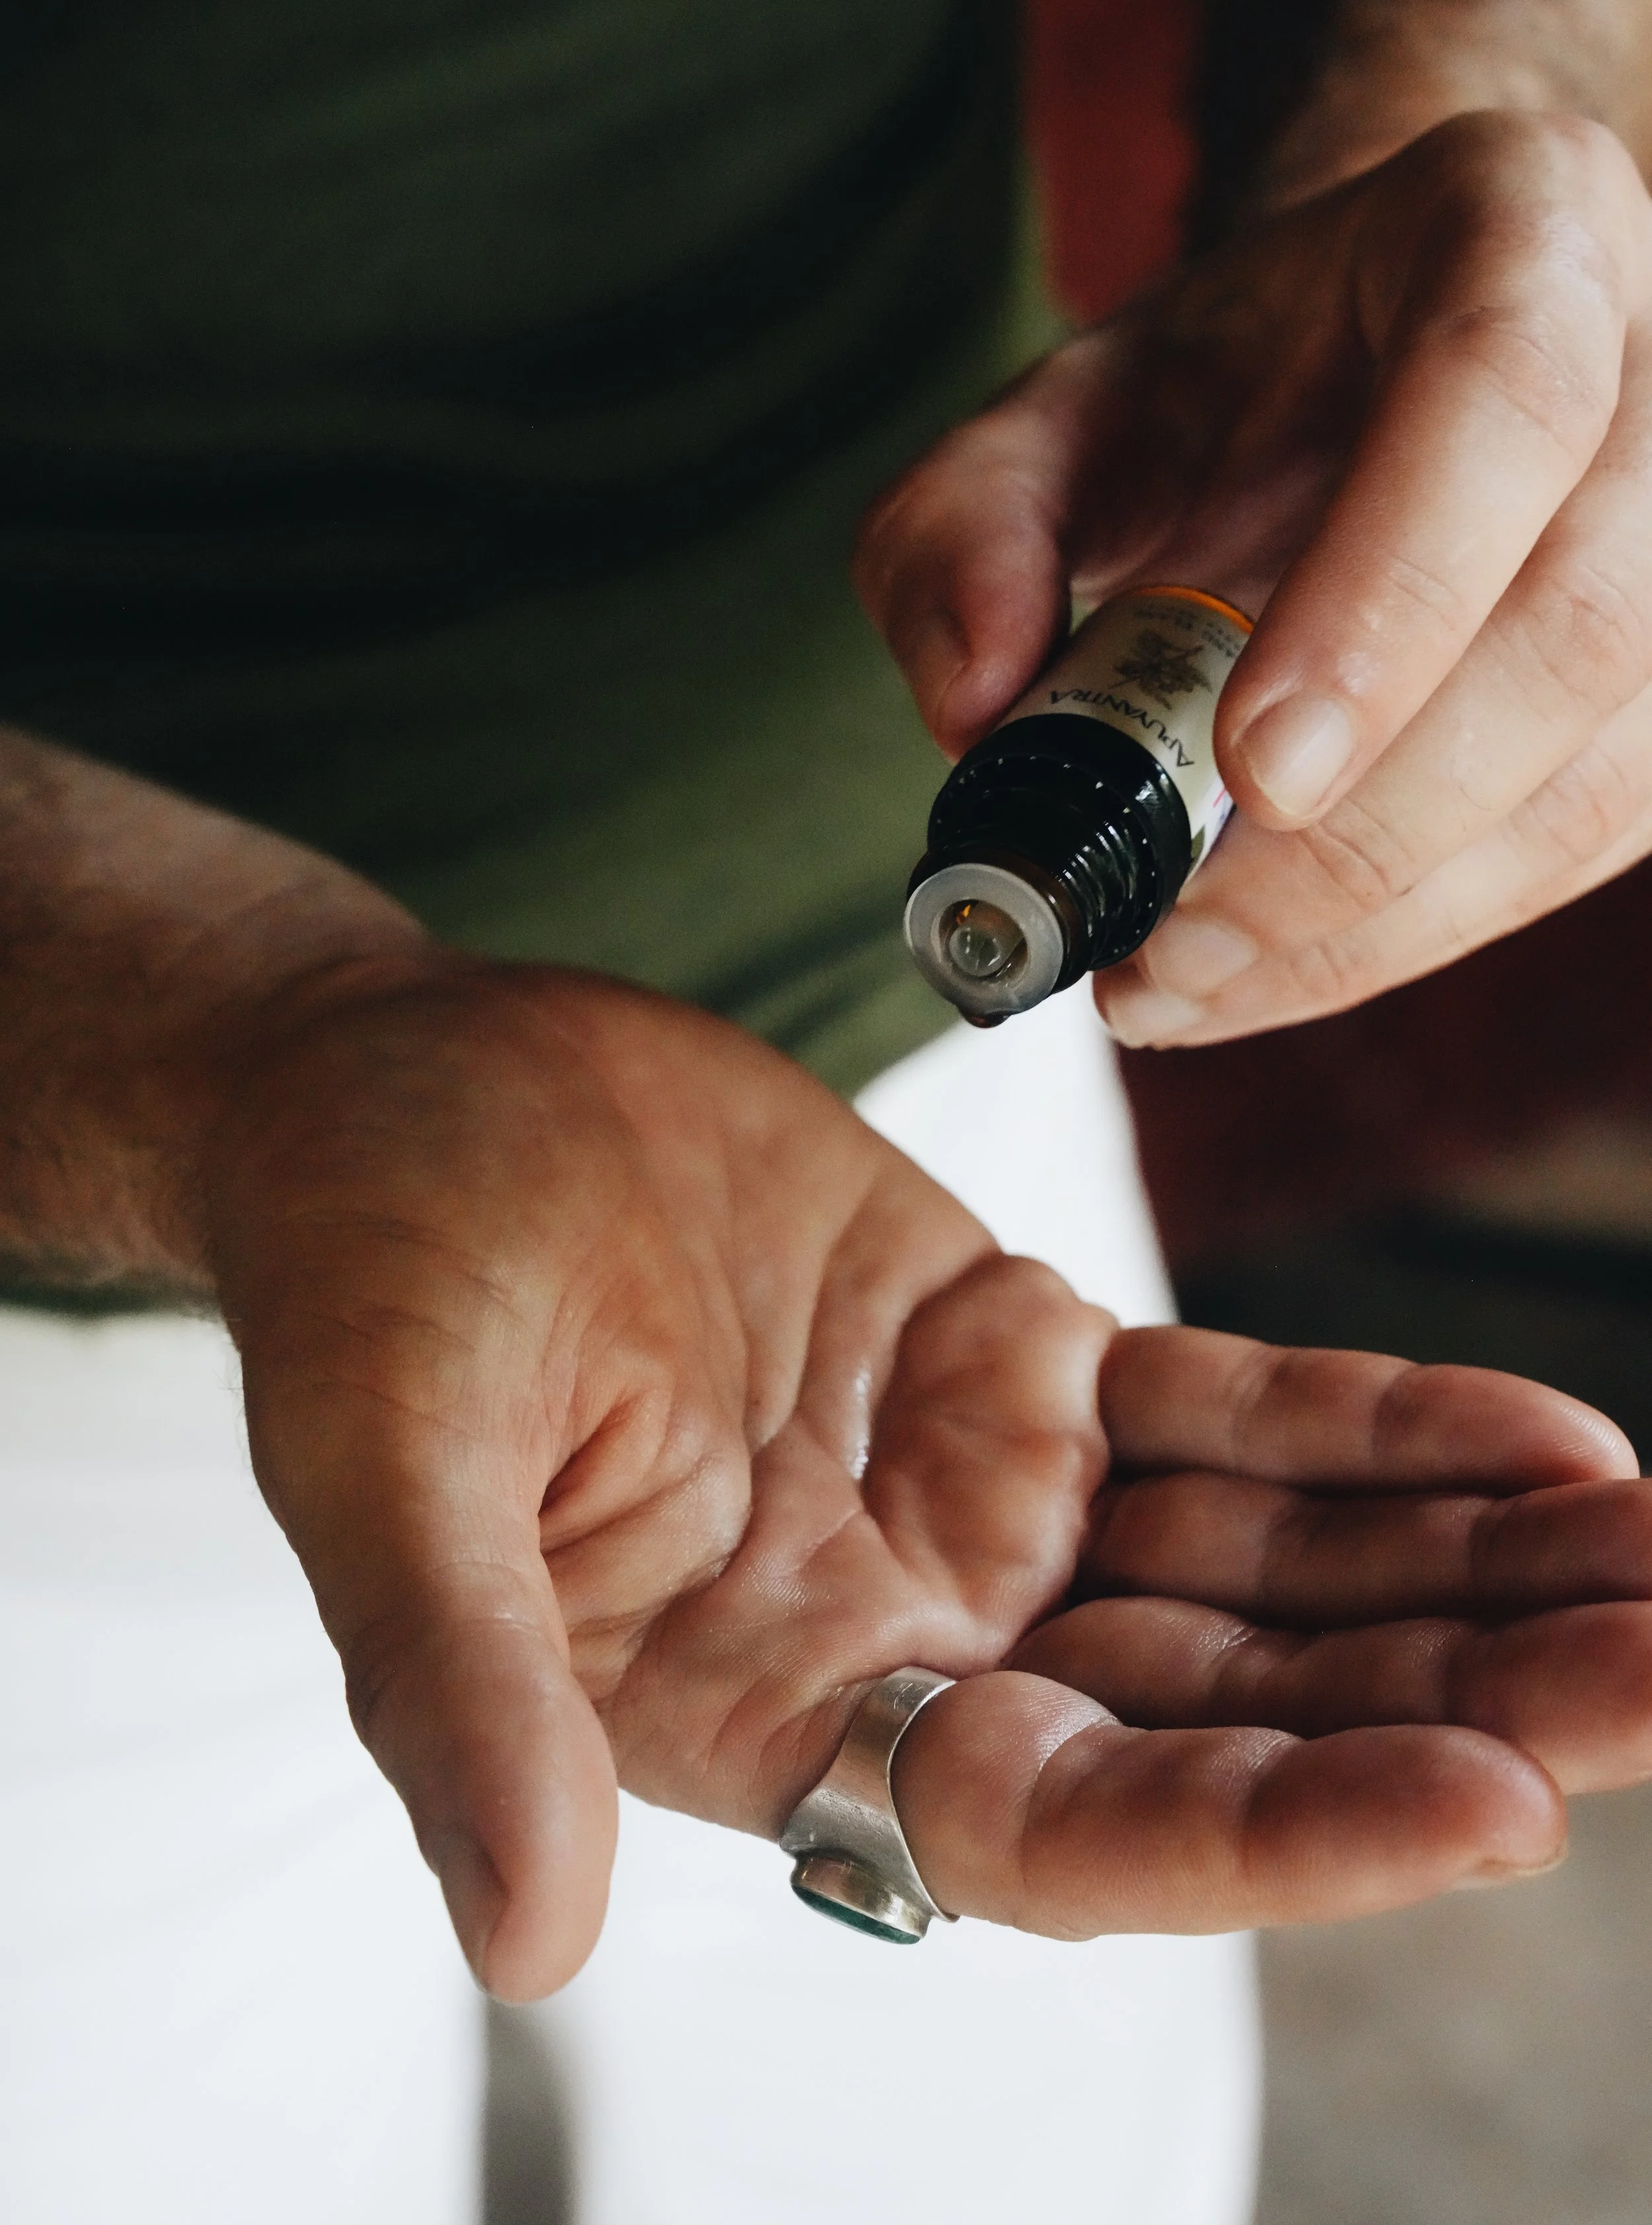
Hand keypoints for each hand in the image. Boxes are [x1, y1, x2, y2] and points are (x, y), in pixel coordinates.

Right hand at [204, 955, 1651, 1998]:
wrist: (396, 1087)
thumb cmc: (355, 1277)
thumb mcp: (379, 1472)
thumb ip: (462, 1692)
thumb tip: (522, 1943)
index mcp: (766, 1711)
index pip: (1061, 1823)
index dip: (1276, 1831)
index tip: (1498, 1800)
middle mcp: (904, 1632)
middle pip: (1227, 1707)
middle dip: (1457, 1702)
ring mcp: (978, 1491)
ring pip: (1270, 1566)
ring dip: (1472, 1572)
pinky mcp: (1017, 1352)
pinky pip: (1239, 1411)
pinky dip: (1388, 1425)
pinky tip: (1549, 1436)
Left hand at [854, 109, 1651, 1044]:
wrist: (1372, 366)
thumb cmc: (1230, 387)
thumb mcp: (1057, 411)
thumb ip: (964, 526)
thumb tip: (972, 708)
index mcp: (1510, 228)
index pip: (1501, 399)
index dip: (1394, 597)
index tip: (1258, 768)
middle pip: (1583, 625)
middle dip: (1374, 824)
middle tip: (1178, 933)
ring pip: (1603, 777)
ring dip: (1385, 919)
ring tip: (1183, 978)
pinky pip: (1583, 847)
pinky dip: (1414, 936)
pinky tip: (1265, 971)